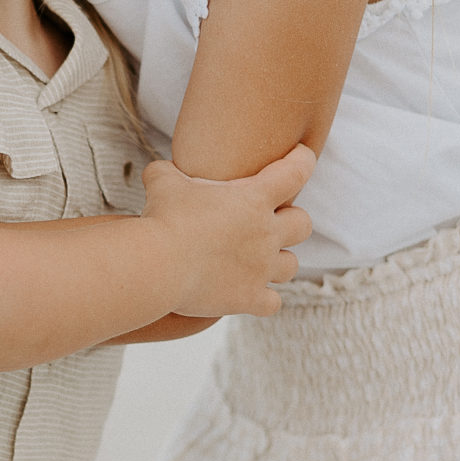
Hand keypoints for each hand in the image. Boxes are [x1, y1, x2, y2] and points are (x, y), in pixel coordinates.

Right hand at [141, 144, 314, 319]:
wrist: (156, 265)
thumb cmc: (162, 219)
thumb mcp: (163, 182)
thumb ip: (168, 172)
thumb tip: (160, 171)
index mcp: (254, 199)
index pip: (296, 172)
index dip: (302, 161)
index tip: (300, 156)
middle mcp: (266, 234)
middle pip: (303, 225)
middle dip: (291, 221)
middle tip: (269, 222)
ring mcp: (261, 269)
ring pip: (290, 266)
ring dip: (278, 262)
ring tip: (258, 261)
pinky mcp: (248, 298)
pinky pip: (272, 303)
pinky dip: (263, 299)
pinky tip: (247, 294)